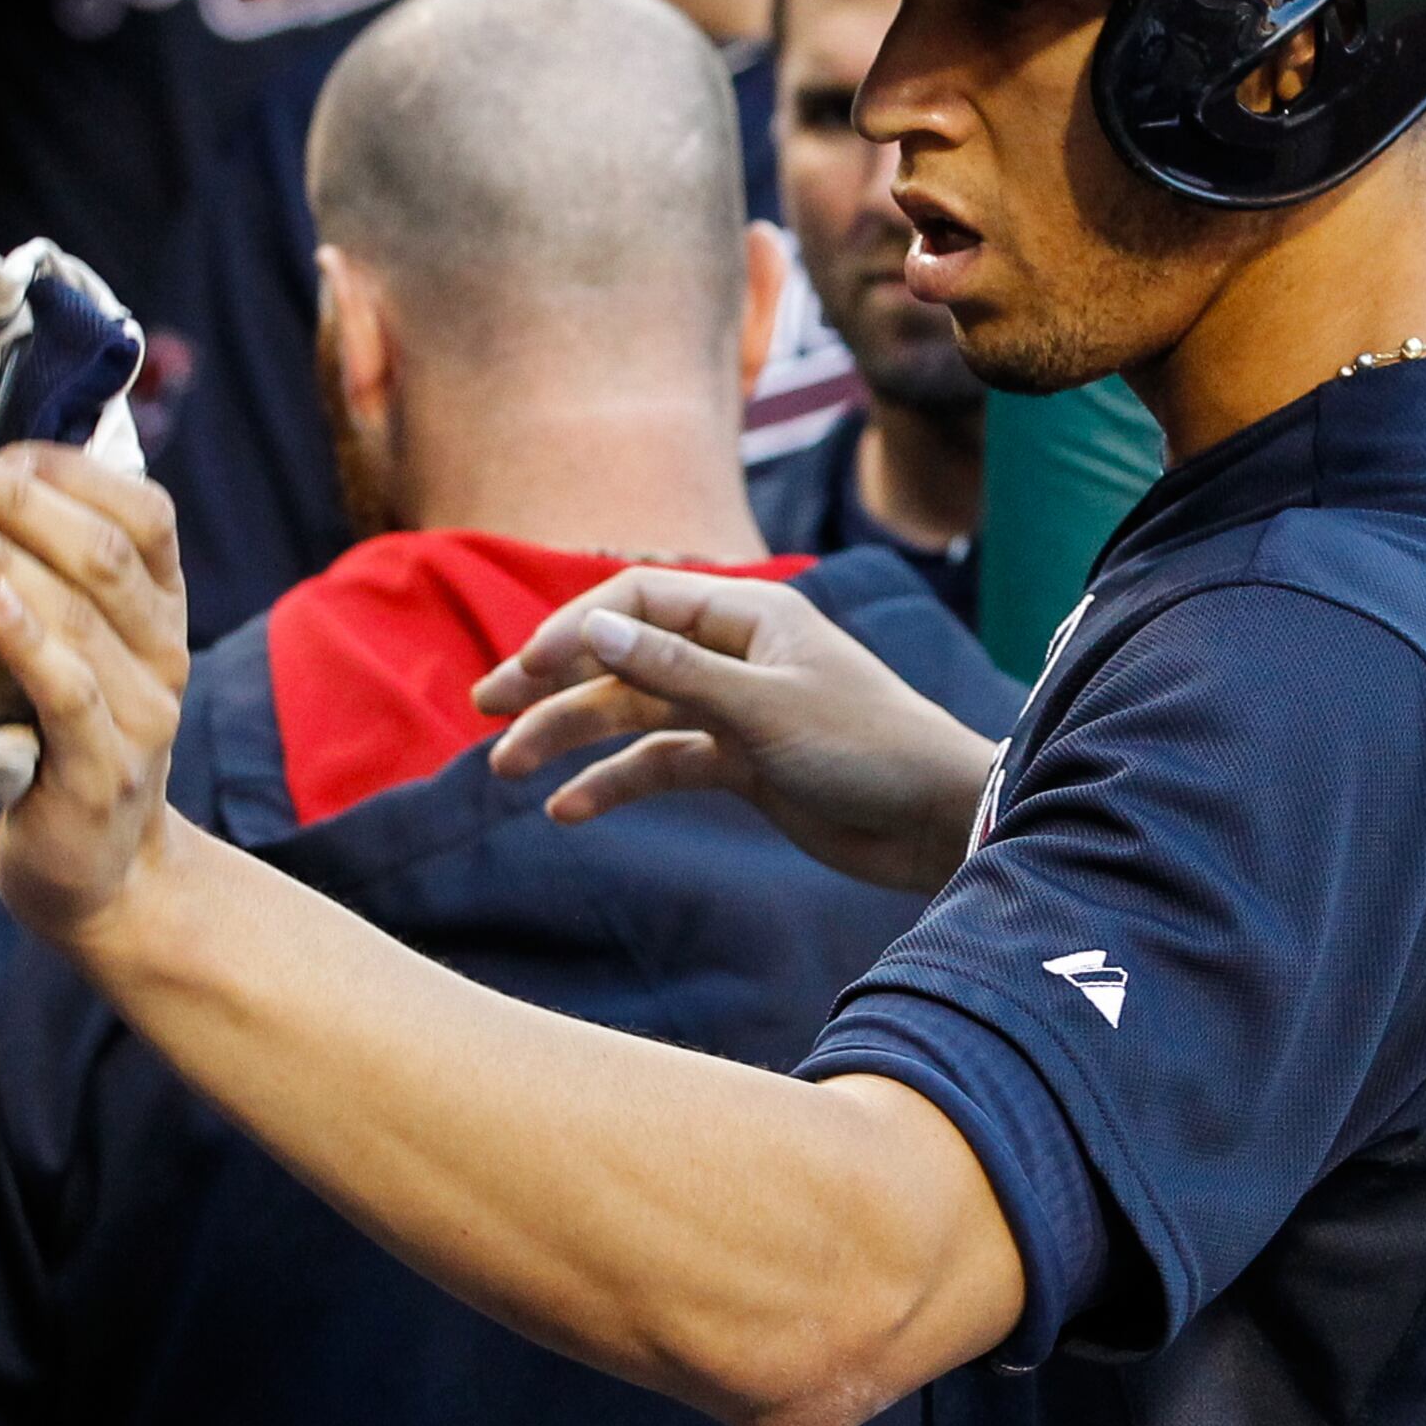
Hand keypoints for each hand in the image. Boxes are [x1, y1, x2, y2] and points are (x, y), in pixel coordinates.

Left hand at [0, 439, 189, 942]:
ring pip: (79, 613)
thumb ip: (12, 578)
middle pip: (103, 551)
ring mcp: (143, 714)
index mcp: (160, 606)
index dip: (69, 471)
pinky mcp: (104, 771)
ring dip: (0, 556)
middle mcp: (164, 652)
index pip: (144, 513)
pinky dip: (26, 639)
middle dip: (18, 499)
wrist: (95, 874)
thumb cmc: (50, 742)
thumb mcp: (45, 649)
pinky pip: (68, 690)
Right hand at [474, 570, 999, 895]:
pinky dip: (615, 785)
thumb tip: (588, 626)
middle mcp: (735, 654)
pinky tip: (568, 810)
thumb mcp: (763, 710)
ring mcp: (735, 709)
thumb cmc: (870, 750)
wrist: (940, 824)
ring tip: (505, 769)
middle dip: (552, 681)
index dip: (572, 630)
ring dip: (571, 738)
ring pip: (633, 713)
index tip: (524, 671)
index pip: (636, 601)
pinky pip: (661, 764)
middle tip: (484, 708)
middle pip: (622, 654)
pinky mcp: (741, 763)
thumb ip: (673, 671)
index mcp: (749, 616)